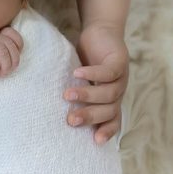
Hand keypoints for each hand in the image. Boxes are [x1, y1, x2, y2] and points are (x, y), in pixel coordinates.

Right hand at [67, 22, 128, 144]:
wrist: (101, 32)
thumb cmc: (87, 60)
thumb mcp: (82, 81)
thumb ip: (75, 95)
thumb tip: (51, 111)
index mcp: (111, 100)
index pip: (113, 120)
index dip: (107, 131)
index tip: (95, 141)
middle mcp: (118, 92)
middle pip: (109, 111)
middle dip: (90, 116)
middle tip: (71, 120)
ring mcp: (121, 78)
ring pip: (109, 94)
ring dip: (88, 96)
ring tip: (67, 95)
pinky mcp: (119, 61)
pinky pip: (108, 72)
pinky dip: (92, 74)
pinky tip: (77, 73)